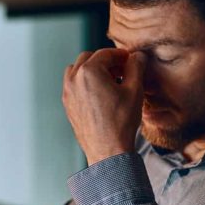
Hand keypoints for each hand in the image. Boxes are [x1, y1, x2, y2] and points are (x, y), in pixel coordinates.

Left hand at [62, 48, 144, 165]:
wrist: (107, 150)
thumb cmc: (121, 122)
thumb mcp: (134, 90)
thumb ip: (136, 67)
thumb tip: (137, 55)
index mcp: (89, 72)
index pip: (106, 53)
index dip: (121, 55)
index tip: (131, 61)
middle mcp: (73, 79)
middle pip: (89, 58)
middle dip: (106, 61)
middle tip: (122, 70)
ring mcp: (67, 92)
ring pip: (78, 70)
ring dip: (93, 70)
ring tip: (110, 81)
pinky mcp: (67, 105)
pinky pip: (73, 85)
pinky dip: (85, 82)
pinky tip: (101, 94)